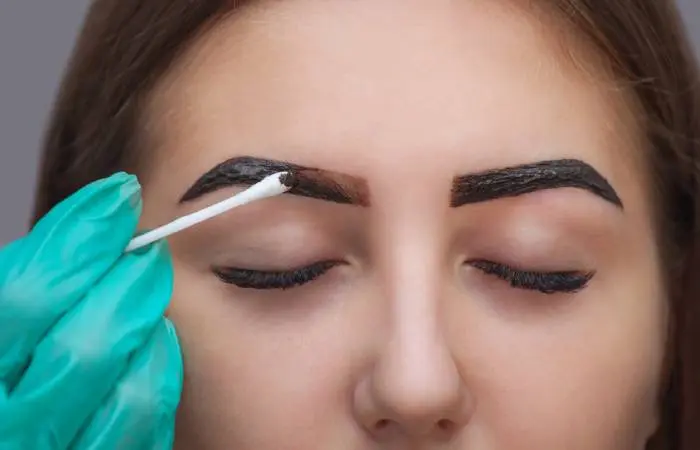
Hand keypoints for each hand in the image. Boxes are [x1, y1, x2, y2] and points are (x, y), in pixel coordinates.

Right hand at [0, 173, 182, 449]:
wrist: (17, 431)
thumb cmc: (5, 370)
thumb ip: (25, 281)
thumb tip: (89, 223)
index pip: (24, 296)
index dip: (80, 236)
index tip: (120, 195)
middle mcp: (9, 426)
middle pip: (82, 346)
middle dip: (127, 283)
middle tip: (147, 249)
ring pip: (127, 392)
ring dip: (149, 326)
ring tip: (150, 288)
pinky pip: (147, 426)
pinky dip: (159, 371)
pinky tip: (158, 338)